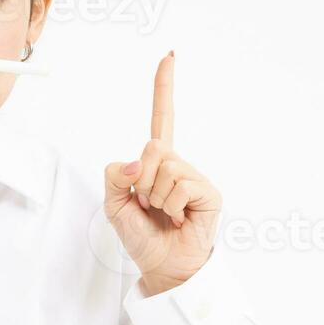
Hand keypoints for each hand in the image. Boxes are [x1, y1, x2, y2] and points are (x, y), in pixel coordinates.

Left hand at [104, 50, 221, 295]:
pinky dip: (171, 205)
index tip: (168, 57)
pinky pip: (181, 184)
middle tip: (148, 204)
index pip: (161, 119)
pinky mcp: (209, 192)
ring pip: (165, 166)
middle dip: (141, 180)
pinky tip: (178, 218)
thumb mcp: (114, 206)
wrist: (163, 267)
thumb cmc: (142, 236)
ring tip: (164, 214)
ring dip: (155, 196)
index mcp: (156, 163)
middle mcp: (178, 164)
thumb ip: (114, 177)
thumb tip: (136, 162)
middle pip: (153, 146)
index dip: (163, 88)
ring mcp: (195, 177)